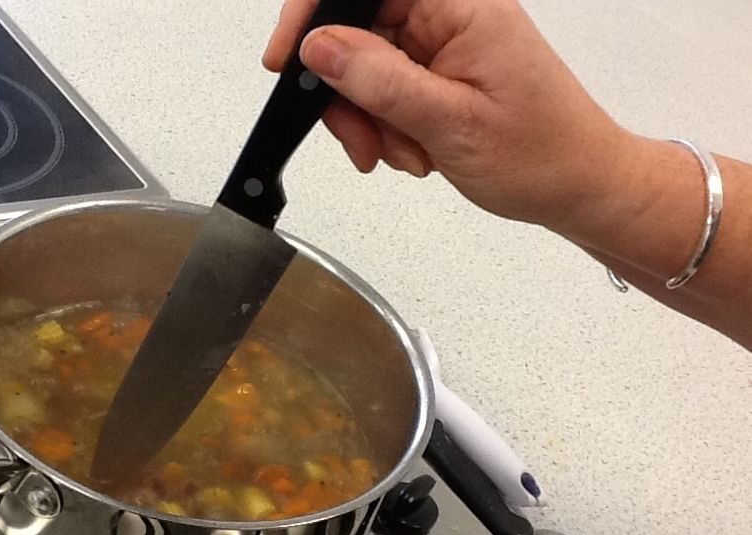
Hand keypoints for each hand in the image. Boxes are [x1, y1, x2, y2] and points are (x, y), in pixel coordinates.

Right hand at [263, 0, 632, 227]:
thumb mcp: (449, 121)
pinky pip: (386, 89)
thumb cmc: (540, 154)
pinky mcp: (440, 72)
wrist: (577, 186)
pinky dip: (385, 126)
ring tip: (401, 154)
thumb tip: (319, 47)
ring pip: (366, 68)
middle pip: (358, 32)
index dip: (316, 15)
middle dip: (347, 93)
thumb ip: (379, 80)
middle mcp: (450, 15)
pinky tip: (412, 151)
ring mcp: (444, 44)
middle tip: (362, 141)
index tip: (288, 60)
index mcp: (461, 6)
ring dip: (369, 119)